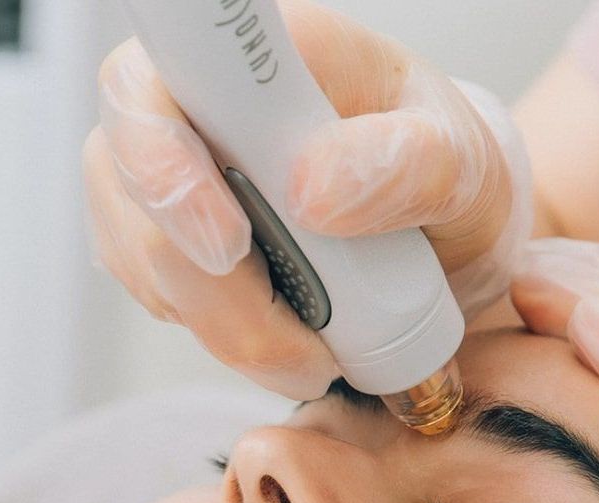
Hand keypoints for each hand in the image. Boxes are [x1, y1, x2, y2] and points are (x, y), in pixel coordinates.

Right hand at [82, 0, 531, 399]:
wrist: (444, 234)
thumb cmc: (446, 176)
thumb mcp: (462, 166)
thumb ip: (405, 165)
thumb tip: (313, 188)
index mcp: (256, 58)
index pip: (150, 86)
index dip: (162, 165)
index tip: (228, 245)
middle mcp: (193, 105)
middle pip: (136, 199)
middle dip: (218, 296)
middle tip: (308, 349)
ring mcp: (170, 178)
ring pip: (149, 268)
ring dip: (234, 333)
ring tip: (321, 349)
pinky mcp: (170, 244)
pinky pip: (169, 304)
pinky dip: (232, 341)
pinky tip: (290, 337)